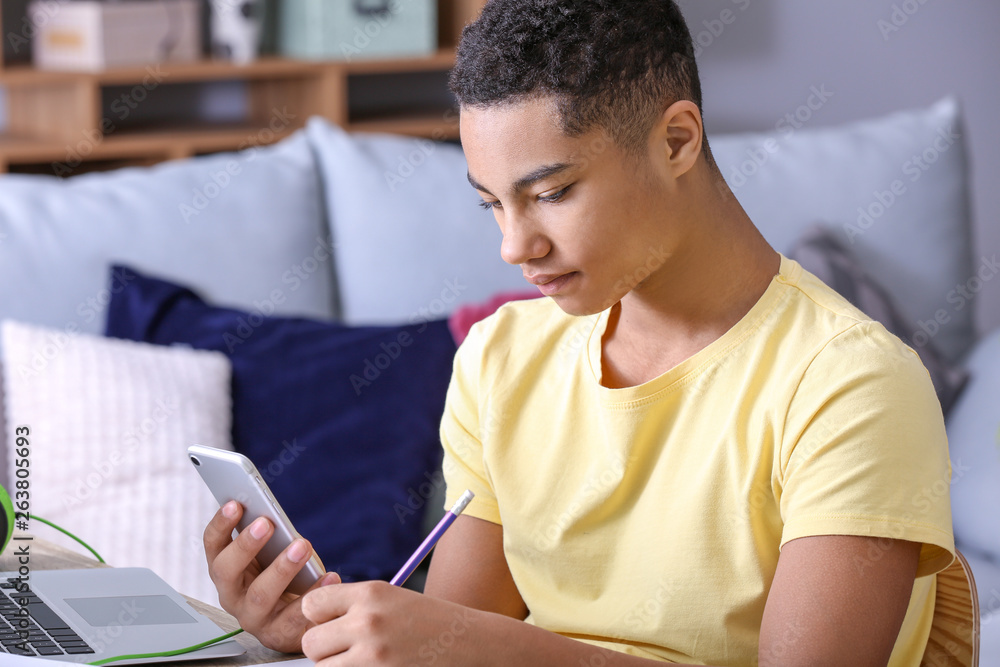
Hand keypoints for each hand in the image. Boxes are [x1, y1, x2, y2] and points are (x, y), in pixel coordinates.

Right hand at [203, 500, 340, 652]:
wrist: (303, 619)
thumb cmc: (286, 579)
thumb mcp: (273, 555)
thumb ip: (269, 537)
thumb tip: (270, 513)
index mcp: (226, 570)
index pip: (213, 546)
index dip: (221, 525)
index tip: (235, 503)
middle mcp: (232, 596)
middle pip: (226, 571)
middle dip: (244, 545)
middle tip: (266, 523)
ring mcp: (253, 618)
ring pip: (259, 594)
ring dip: (281, 568)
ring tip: (302, 546)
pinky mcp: (278, 635)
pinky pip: (294, 615)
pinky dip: (314, 592)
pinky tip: (330, 575)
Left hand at [300, 580, 480, 665]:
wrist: (469, 643)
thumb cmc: (428, 620)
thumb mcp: (391, 598)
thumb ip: (353, 605)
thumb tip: (310, 619)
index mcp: (370, 593)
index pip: (311, 605)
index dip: (318, 617)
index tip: (332, 622)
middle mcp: (367, 622)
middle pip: (310, 642)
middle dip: (324, 648)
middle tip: (346, 647)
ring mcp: (373, 655)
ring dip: (336, 666)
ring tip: (360, 658)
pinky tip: (372, 666)